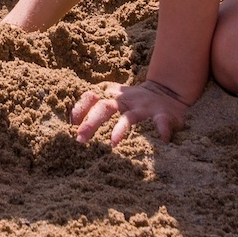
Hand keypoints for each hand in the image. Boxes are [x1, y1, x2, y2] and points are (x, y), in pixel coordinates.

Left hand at [70, 80, 189, 146]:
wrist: (166, 93)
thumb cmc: (133, 103)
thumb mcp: (115, 100)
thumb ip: (96, 106)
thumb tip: (72, 121)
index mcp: (112, 96)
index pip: (91, 97)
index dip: (80, 108)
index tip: (71, 123)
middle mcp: (125, 100)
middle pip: (104, 107)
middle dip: (90, 122)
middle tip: (80, 139)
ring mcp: (143, 107)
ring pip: (128, 117)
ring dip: (120, 129)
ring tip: (113, 143)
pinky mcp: (162, 114)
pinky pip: (161, 122)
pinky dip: (161, 130)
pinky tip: (162, 139)